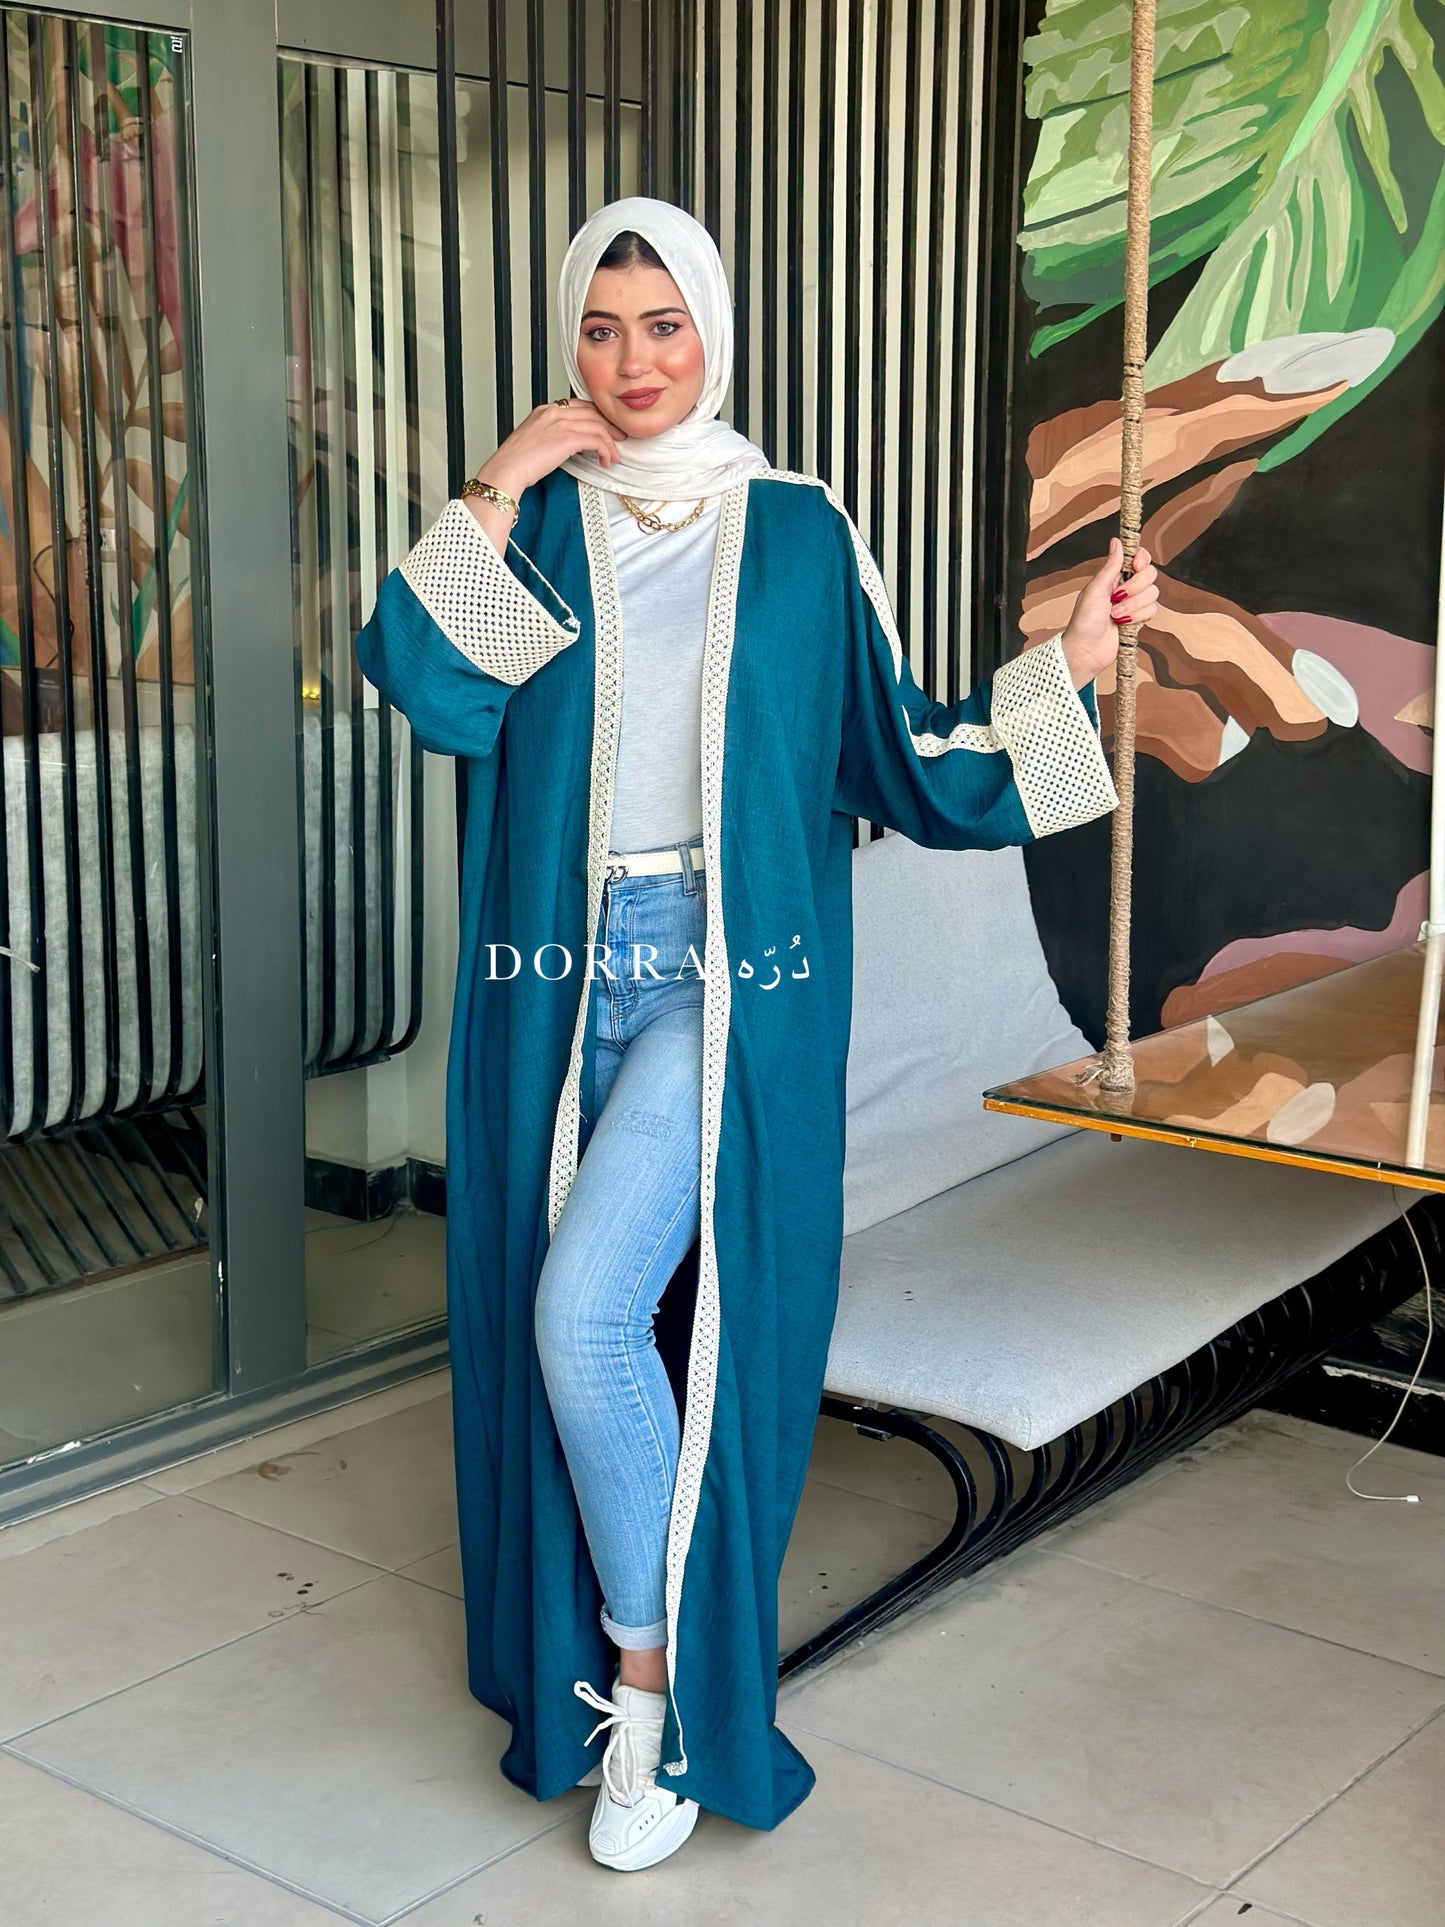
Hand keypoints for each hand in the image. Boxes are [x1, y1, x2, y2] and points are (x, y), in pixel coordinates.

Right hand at [474, 398, 628, 502]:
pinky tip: (605, 461)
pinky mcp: (566, 439)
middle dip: (609, 425)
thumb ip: (549, 436)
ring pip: (597, 425)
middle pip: (592, 412)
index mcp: (544, 410)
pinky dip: (605, 450)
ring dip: (610, 442)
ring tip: (614, 455)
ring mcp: (560, 423)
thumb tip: (565, 446)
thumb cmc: (514, 462)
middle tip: (619, 438)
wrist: (506, 470)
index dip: (596, 416)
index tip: (605, 427)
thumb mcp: (532, 441)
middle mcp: (553, 412)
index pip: (579, 406)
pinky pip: (596, 440)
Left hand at [1054, 537, 1159, 690]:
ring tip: (1115, 615)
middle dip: (1134, 588)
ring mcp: (1135, 603)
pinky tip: (1123, 624)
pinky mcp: (1140, 619)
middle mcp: (1127, 587)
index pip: (1139, 557)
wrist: (1086, 650)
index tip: (1135, 566)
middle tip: (1116, 598)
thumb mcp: (1095, 589)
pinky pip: (1152, 610)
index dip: (1142, 559)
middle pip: (1150, 574)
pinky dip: (1137, 617)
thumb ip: (1110, 566)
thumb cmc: (1084, 621)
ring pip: (1153, 593)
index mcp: (1115, 576)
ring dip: (1133, 605)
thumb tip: (1117, 541)